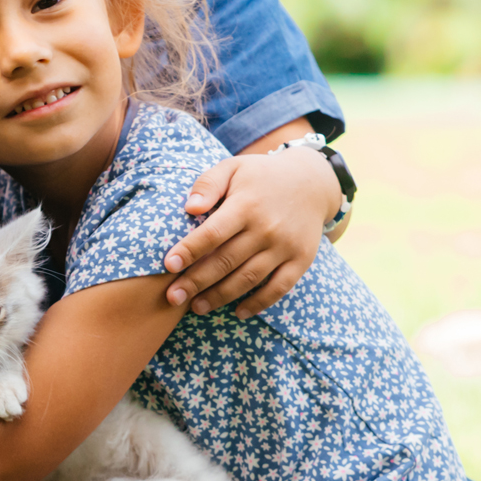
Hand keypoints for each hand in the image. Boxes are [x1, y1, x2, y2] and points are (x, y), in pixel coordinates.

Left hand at [162, 148, 340, 318]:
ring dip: (220, 297)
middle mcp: (266, 228)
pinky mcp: (301, 260)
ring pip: (248, 279)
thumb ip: (208, 183)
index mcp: (246, 205)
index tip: (168, 266)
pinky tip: (238, 312)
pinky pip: (279, 288)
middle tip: (172, 297)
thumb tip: (189, 208)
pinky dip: (259, 304)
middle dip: (196, 282)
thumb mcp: (233, 167)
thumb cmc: (261, 176)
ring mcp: (285, 247)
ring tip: (196, 307)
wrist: (312, 182)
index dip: (189, 251)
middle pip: (225, 261)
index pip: (212, 233)